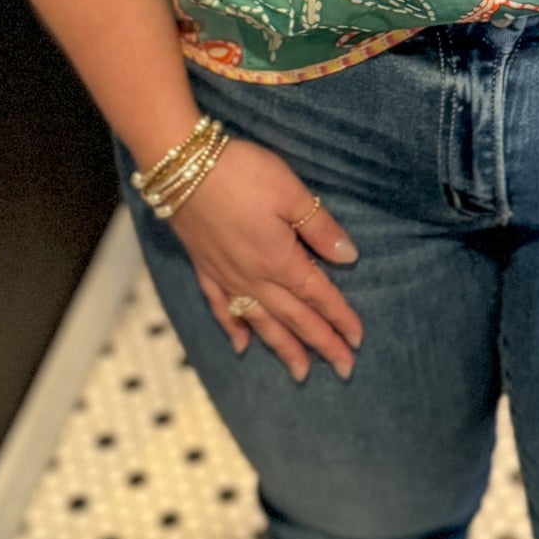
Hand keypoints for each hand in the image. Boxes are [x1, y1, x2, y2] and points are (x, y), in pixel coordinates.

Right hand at [169, 139, 362, 381]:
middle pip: (294, 318)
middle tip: (344, 369)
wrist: (180, 165)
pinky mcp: (204, 267)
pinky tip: (241, 346)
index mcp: (280, 260)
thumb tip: (348, 256)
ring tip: (300, 373)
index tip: (357, 341)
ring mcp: (226, 276)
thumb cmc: (241, 172)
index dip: (340, 318)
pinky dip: (233, 328)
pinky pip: (221, 308)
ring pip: (260, 322)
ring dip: (283, 348)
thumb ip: (319, 227)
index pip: (318, 295)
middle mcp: (254, 277)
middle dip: (321, 344)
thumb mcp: (290, 191)